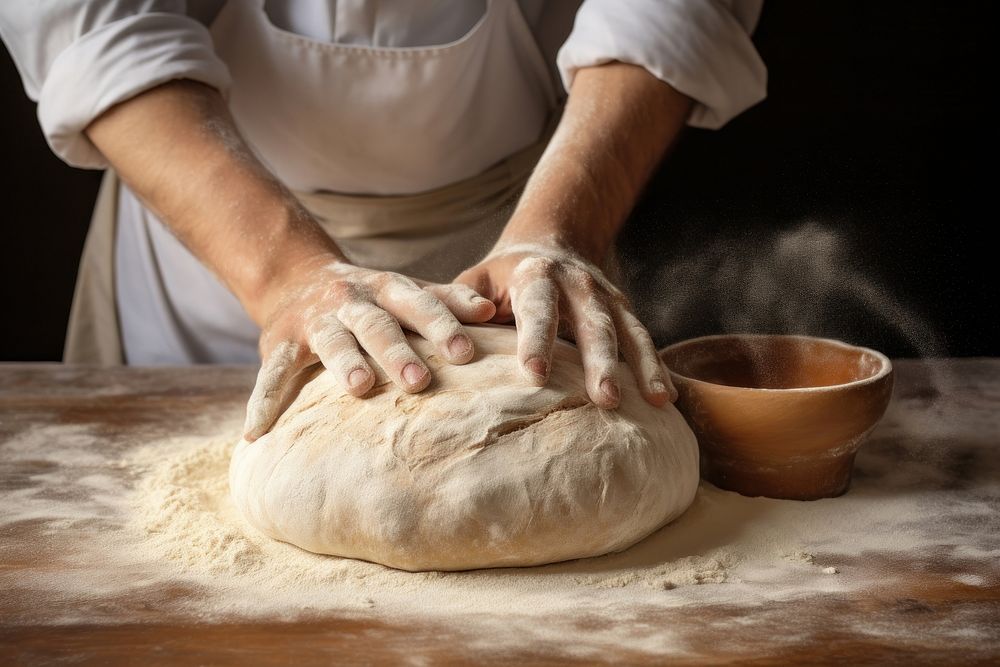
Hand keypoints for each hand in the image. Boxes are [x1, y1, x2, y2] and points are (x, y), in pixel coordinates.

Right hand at [243, 256, 496, 440]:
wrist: (298, 278)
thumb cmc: (372, 297)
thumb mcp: (407, 290)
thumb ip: (446, 300)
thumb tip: (491, 312)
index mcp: (388, 290)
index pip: (420, 305)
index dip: (442, 327)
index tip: (466, 353)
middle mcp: (352, 301)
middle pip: (378, 325)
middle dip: (398, 352)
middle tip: (419, 381)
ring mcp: (316, 321)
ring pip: (332, 341)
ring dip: (346, 363)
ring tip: (360, 388)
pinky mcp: (280, 342)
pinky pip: (272, 372)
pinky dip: (264, 401)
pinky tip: (256, 432)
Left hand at [455, 242, 676, 408]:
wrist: (549, 242)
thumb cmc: (501, 277)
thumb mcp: (477, 279)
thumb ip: (463, 305)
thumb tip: (456, 337)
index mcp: (536, 275)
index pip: (537, 308)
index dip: (537, 340)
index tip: (534, 374)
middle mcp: (578, 283)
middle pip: (592, 323)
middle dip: (601, 361)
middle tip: (606, 399)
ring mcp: (606, 297)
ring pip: (628, 331)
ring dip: (641, 366)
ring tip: (654, 401)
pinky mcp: (623, 310)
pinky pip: (644, 339)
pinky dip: (656, 366)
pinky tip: (667, 397)